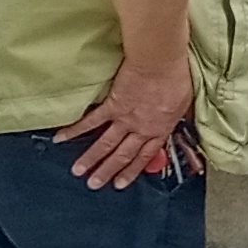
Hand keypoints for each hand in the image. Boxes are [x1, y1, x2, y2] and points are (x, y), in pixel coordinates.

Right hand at [64, 60, 197, 187]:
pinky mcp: (112, 105)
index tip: (120, 184)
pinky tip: (61, 138)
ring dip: (91, 158)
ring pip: (105, 143)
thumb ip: (179, 116)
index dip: (132, 170)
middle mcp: (140, 128)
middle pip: (122, 154)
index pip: (145, 155)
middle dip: (107, 171)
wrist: (160, 62)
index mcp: (160, 129)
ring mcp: (125, 118)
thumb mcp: (186, 102)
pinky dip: (75, 130)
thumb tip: (182, 121)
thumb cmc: (177, 77)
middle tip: (94, 185)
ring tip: (77, 171)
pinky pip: (91, 121)